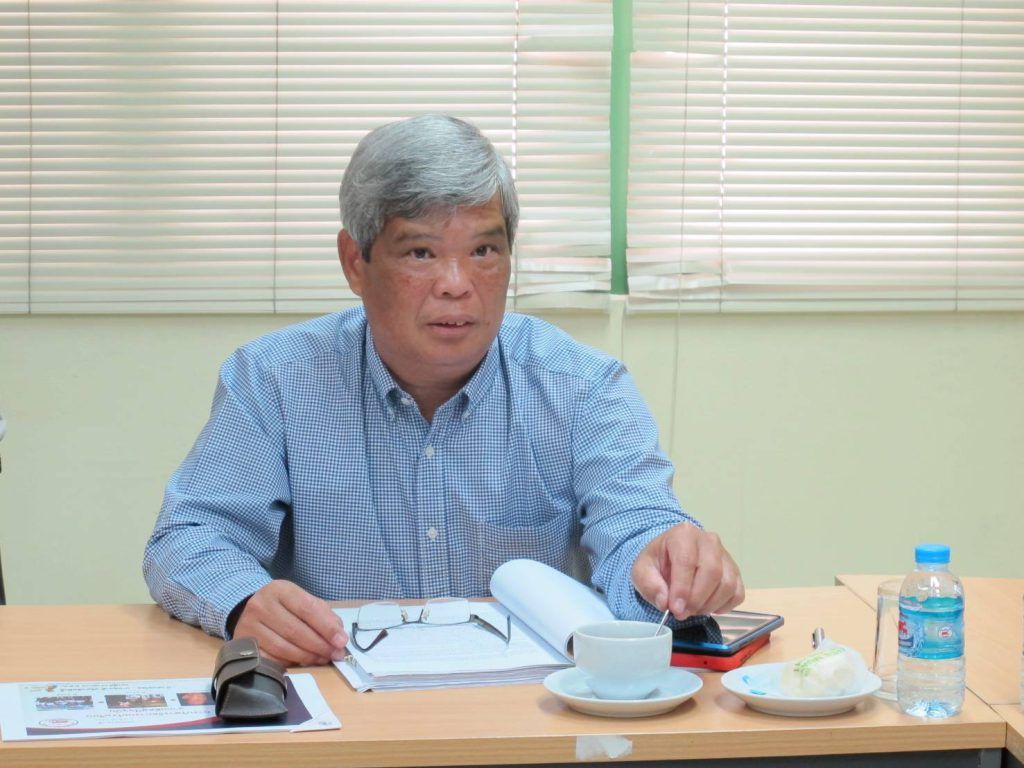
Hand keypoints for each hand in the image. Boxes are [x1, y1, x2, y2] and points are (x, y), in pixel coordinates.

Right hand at [233, 580, 348, 666]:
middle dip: (320, 646)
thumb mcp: (303, 601)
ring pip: (283, 647)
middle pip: (295, 630)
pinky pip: (270, 659)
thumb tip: (339, 637)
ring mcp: (249, 625)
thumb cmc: (284, 607)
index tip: (341, 642)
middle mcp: (261, 605)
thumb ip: (323, 615)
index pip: (307, 609)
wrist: (251, 610)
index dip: (326, 627)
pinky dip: (289, 664)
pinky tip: (302, 664)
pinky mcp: (242, 644)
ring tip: (322, 659)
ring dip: (307, 657)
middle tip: (336, 655)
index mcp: (280, 589)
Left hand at [631, 523, 743, 619]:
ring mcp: (725, 555)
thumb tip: (665, 602)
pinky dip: (723, 606)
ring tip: (692, 610)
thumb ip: (649, 585)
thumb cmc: (658, 562)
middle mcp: (709, 540)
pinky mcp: (735, 571)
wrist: (671, 557)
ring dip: (709, 605)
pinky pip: (737, 593)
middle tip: (682, 613)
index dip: (682, 588)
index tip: (675, 609)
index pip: (687, 561)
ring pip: (727, 584)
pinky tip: (707, 607)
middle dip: (697, 599)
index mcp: (683, 534)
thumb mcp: (642, 571)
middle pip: (712, 572)